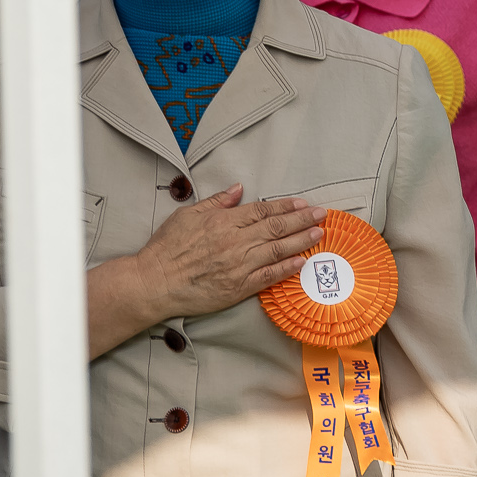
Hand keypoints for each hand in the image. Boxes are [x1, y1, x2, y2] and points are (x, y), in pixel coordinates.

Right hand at [134, 184, 324, 319]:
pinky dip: (286, 268)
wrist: (154, 282)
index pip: (263, 211)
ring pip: (277, 250)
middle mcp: (235, 242)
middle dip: (302, 219)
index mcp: (224, 222)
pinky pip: (268, 277)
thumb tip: (238, 188)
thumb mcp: (187, 214)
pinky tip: (301, 262)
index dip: (285, 206)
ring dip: (301, 241)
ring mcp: (238, 266)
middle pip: (276, 228)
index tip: (302, 203)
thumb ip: (216, 202)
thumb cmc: (167, 248)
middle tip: (322, 214)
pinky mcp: (237, 287)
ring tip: (319, 234)